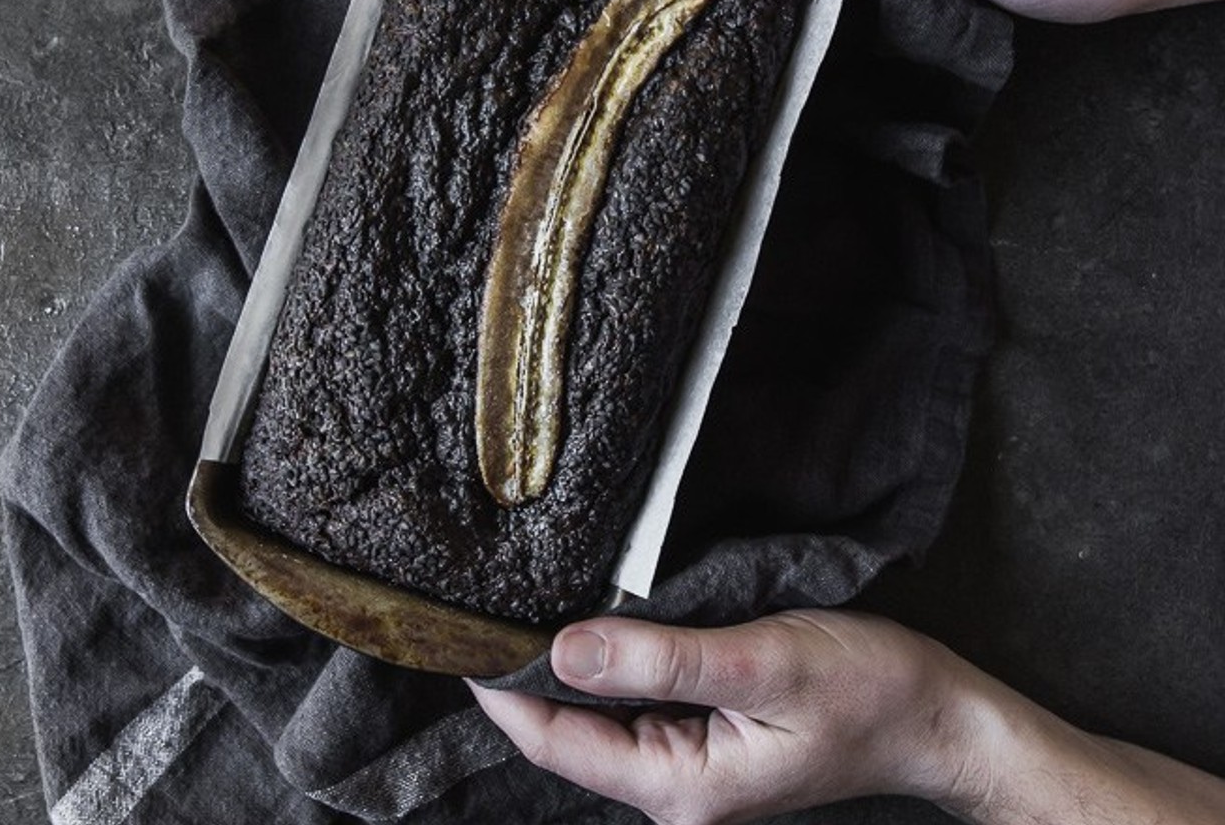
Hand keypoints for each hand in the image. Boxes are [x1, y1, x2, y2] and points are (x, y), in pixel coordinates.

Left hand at [470, 609, 1224, 824]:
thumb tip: (562, 649)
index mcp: (681, 789)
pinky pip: (639, 708)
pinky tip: (597, 625)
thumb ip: (660, 661)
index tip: (457, 632)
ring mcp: (692, 771)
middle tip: (482, 602)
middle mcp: (676, 792)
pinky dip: (612, 668)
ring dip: (570, 668)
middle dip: (528, 676)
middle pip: (573, 736)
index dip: (504, 691)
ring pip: (603, 719)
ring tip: (524, 603)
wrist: (937, 717)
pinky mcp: (709, 743)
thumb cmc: (864, 690)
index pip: (559, 743)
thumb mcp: (760, 665)